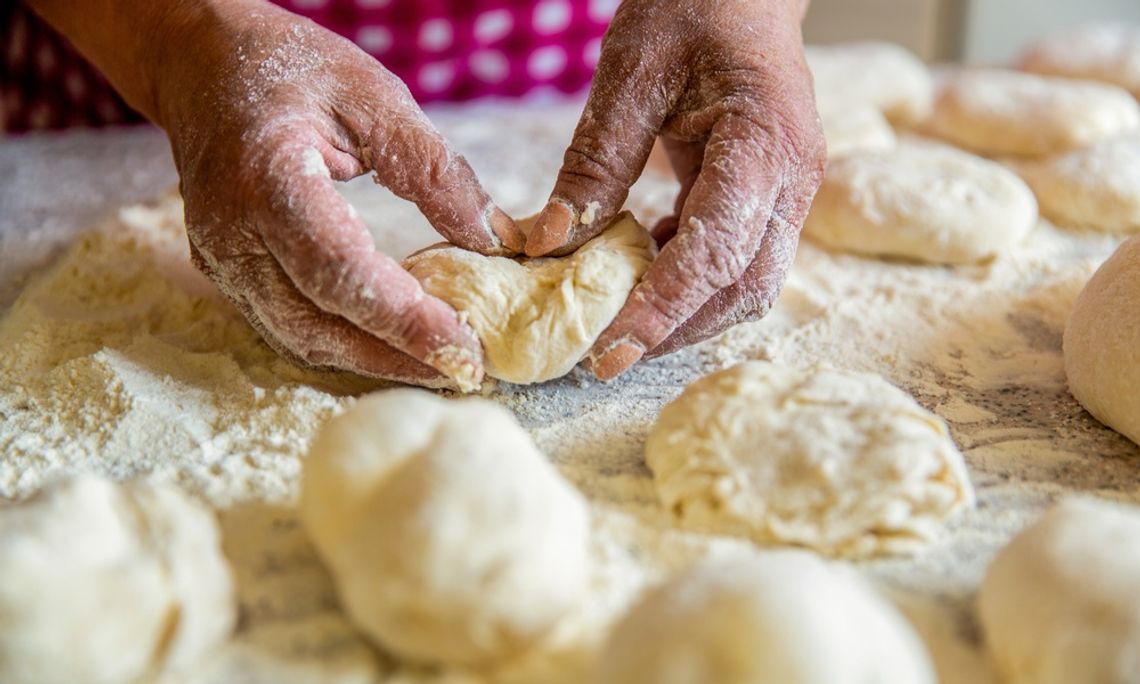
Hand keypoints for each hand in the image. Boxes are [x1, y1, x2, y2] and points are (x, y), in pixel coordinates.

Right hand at [152, 2, 520, 389]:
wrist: (201, 65)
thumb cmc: (291, 68)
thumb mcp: (374, 96)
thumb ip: (433, 168)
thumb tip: (493, 239)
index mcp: (266, 177)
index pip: (339, 271)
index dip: (405, 320)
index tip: (466, 350)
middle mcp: (232, 233)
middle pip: (316, 325)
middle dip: (396, 359)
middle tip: (468, 373)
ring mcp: (220, 260)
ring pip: (299, 339)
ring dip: (373, 362)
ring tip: (441, 366)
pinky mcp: (226, 274)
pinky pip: (287, 326)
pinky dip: (344, 345)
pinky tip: (395, 345)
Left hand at [522, 0, 825, 379]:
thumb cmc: (692, 7)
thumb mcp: (630, 74)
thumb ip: (594, 162)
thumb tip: (550, 244)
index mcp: (764, 143)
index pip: (716, 252)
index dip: (662, 311)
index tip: (608, 354)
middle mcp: (792, 179)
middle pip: (745, 288)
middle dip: (676, 331)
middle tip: (605, 356)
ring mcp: (789, 191)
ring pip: (747, 283)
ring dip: (686, 314)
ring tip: (618, 320)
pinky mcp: (771, 195)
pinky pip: (737, 257)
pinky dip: (690, 278)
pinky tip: (643, 262)